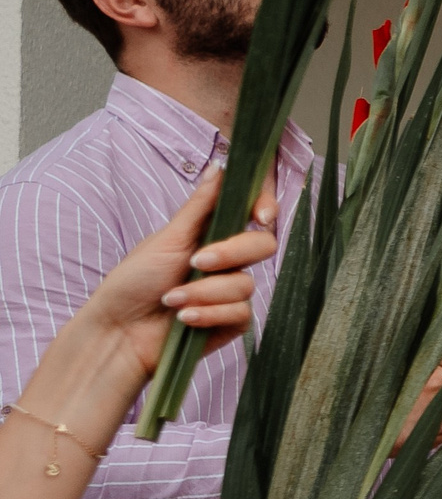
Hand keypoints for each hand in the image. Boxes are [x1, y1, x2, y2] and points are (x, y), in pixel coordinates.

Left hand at [72, 167, 279, 387]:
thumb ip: (199, 206)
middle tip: (197, 261)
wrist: (121, 331)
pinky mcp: (232, 322)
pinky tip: (185, 318)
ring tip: (172, 300)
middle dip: (230, 253)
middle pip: (262, 246)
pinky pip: (240, 313)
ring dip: (204, 292)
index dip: (263, 210)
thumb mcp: (167, 238)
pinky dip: (209, 314)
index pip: (251, 217)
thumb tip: (220, 167)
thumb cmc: (135, 282)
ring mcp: (231, 293)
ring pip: (245, 285)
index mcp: (212, 236)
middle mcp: (226, 262)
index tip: (259, 215)